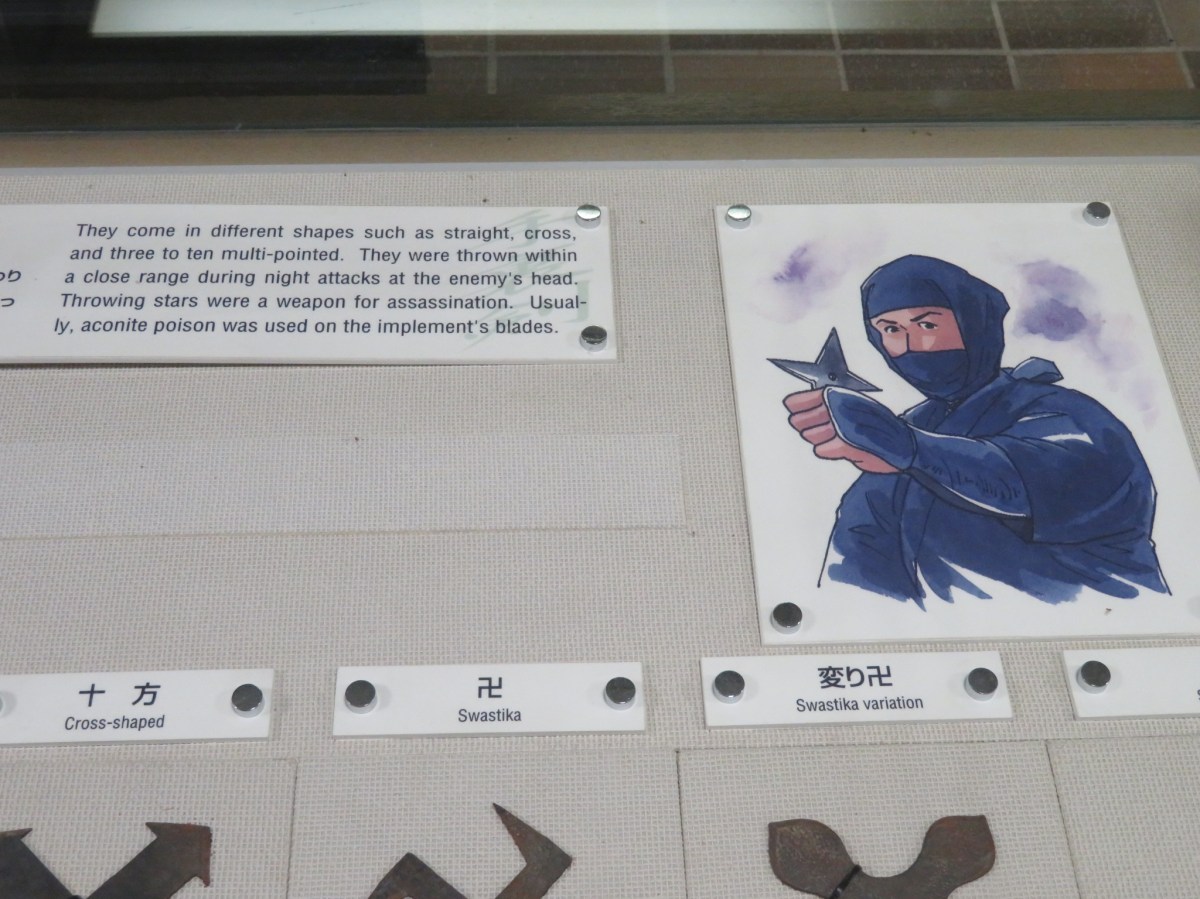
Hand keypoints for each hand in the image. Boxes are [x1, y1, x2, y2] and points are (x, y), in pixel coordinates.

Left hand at [783, 388, 900, 473]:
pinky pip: (821, 449)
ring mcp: (841, 425)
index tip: (792, 409)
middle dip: (805, 426)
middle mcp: (838, 406)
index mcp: (840, 394)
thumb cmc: (875, 423)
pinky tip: (841, 447)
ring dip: (819, 439)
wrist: (902, 442)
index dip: (796, 406)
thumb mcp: (853, 404)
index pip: (803, 399)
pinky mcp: (845, 444)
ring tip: (836, 437)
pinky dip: (828, 451)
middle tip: (819, 429)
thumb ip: (828, 402)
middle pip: (800, 421)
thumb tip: (793, 405)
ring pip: (810, 436)